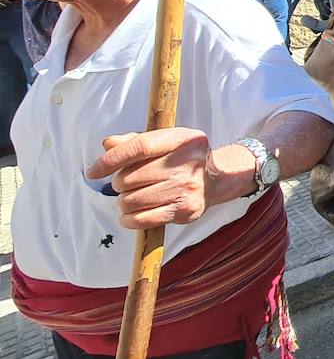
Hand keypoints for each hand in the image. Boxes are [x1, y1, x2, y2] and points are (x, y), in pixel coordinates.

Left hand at [85, 128, 210, 229]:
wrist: (215, 178)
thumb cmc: (181, 158)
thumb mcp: (163, 140)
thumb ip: (134, 140)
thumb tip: (107, 145)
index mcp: (181, 139)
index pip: (140, 147)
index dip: (111, 160)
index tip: (93, 172)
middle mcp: (186, 163)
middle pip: (130, 178)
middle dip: (118, 183)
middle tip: (126, 184)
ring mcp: (186, 188)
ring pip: (132, 201)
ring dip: (123, 202)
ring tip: (131, 198)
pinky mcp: (185, 210)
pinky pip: (142, 220)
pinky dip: (129, 219)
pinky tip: (132, 214)